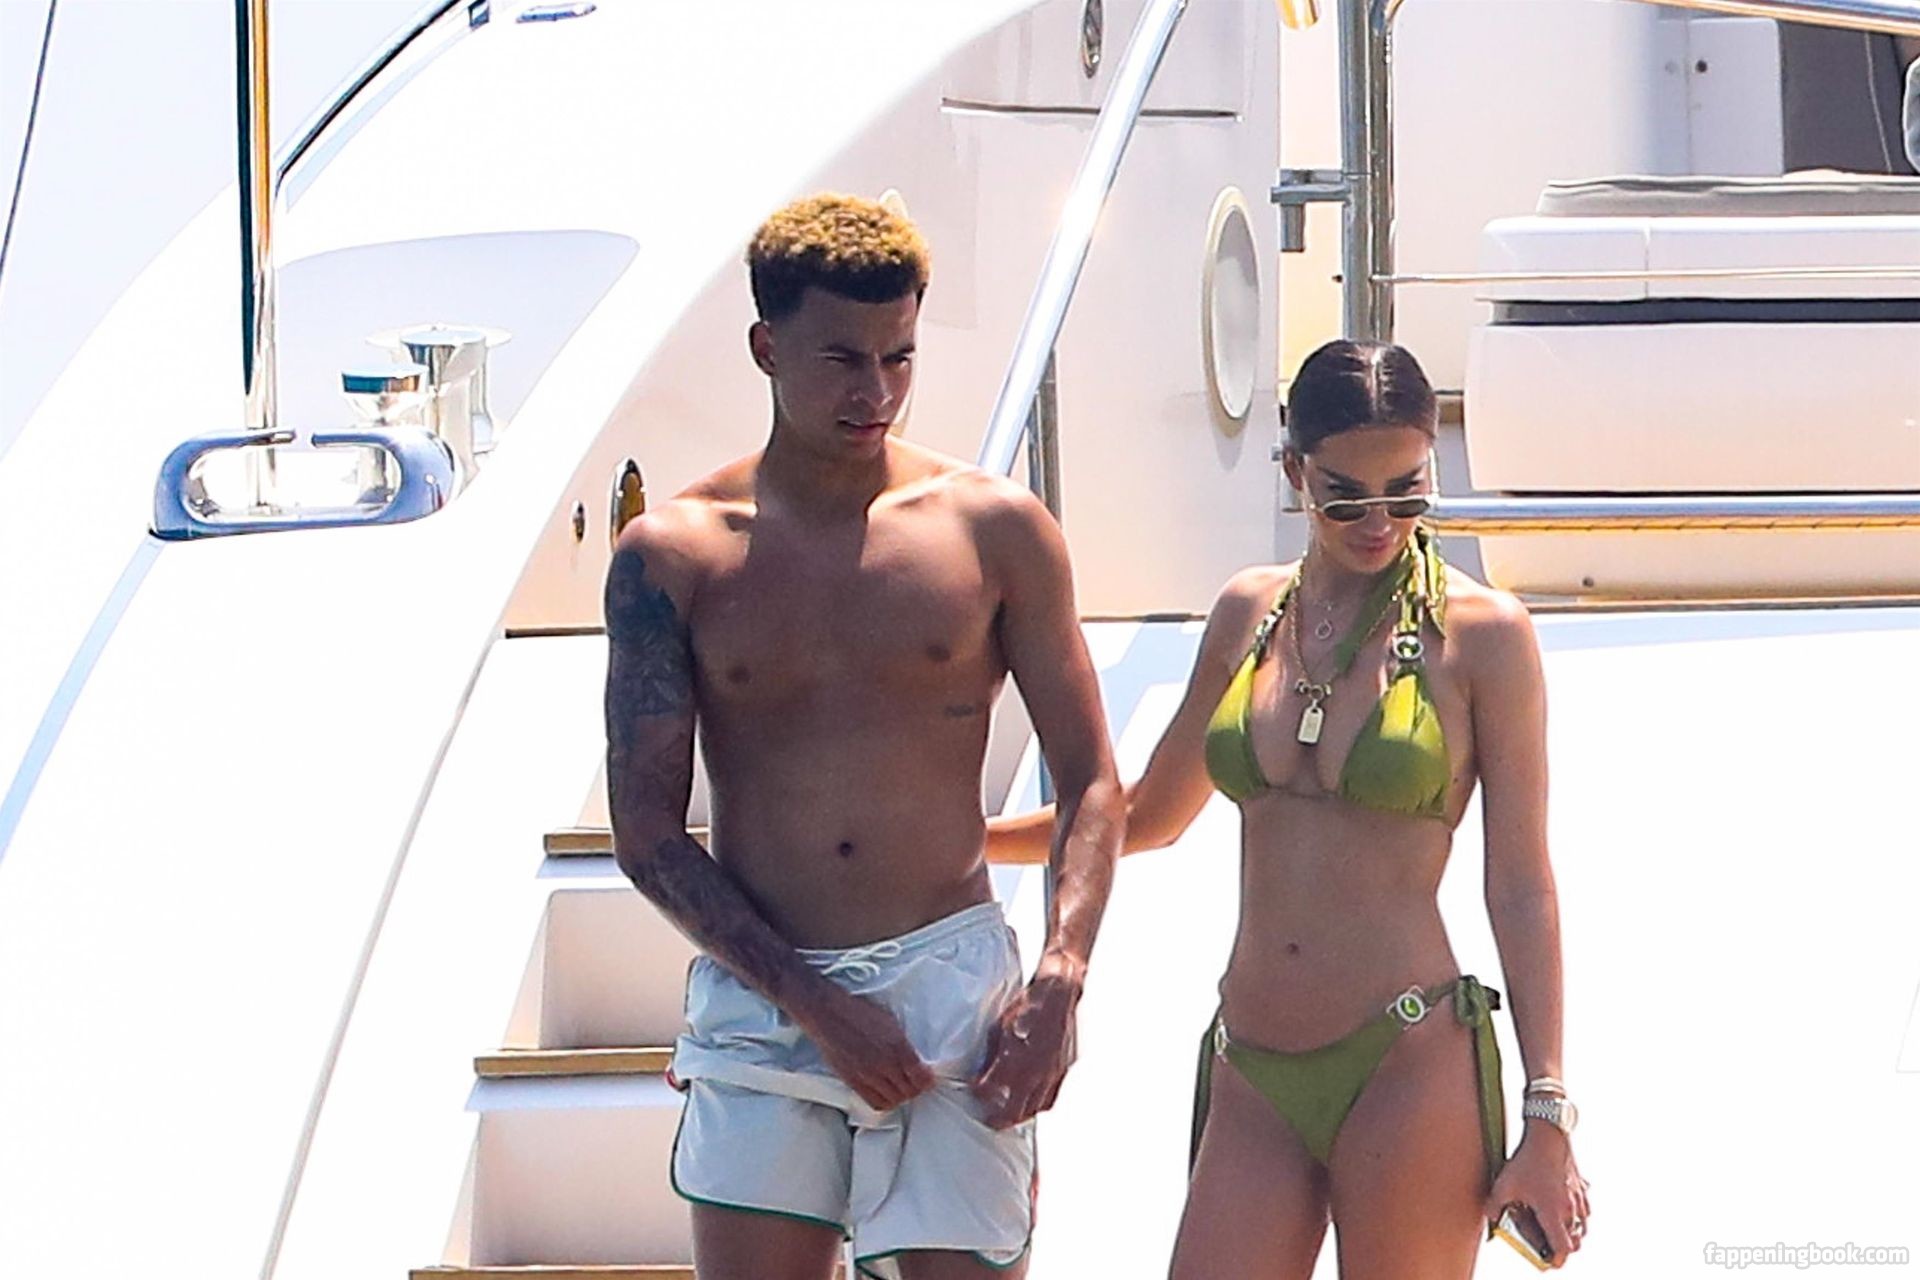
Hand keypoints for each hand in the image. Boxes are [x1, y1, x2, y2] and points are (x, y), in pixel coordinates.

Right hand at [796, 985, 934, 1112]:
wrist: (829, 1014)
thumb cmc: (858, 1012)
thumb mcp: (890, 1022)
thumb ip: (904, 1044)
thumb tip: (916, 1061)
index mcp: (897, 1046)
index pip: (921, 1077)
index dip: (927, 1080)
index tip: (928, 1077)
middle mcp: (885, 1064)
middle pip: (910, 1091)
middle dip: (916, 1088)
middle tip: (915, 1083)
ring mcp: (868, 1075)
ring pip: (895, 1099)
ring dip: (901, 1096)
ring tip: (900, 1088)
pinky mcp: (853, 1082)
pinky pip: (875, 1102)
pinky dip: (885, 1101)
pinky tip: (885, 1093)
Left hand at [971, 957, 1082, 1129]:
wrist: (1059, 992)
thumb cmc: (1028, 1004)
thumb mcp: (999, 1025)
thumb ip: (991, 1053)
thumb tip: (981, 1069)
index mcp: (1015, 1059)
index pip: (991, 1091)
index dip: (979, 1096)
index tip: (972, 1095)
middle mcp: (1034, 1072)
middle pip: (1015, 1110)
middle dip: (999, 1119)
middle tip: (988, 1121)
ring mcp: (1051, 1073)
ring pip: (1034, 1107)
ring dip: (1020, 1115)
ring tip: (1008, 1118)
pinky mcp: (1063, 1069)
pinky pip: (1049, 1097)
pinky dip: (1038, 1104)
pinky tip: (1031, 1102)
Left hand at [1485, 1126, 1590, 1267]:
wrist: (1548, 1135)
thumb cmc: (1527, 1161)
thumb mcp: (1504, 1184)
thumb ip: (1495, 1204)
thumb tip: (1491, 1216)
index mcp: (1553, 1213)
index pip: (1562, 1248)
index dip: (1556, 1259)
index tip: (1549, 1262)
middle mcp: (1570, 1210)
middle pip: (1575, 1242)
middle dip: (1563, 1248)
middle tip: (1548, 1245)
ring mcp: (1579, 1199)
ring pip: (1582, 1227)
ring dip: (1571, 1232)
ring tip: (1555, 1227)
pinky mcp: (1582, 1188)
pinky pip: (1584, 1210)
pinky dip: (1576, 1216)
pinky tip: (1562, 1207)